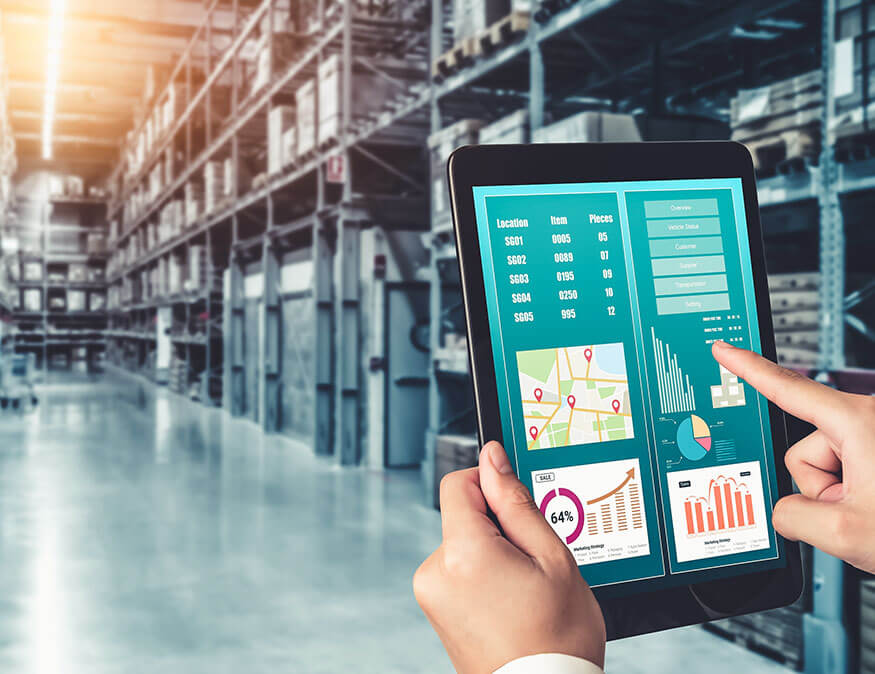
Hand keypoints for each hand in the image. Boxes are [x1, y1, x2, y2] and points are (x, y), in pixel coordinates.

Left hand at [413, 442, 604, 673]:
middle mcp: (435, 572)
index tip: (517, 506)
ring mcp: (432, 594)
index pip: (458, 483)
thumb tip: (492, 458)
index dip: (490, 484)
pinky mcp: (436, 610)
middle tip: (531, 564)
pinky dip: (482, 577)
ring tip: (522, 591)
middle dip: (498, 528)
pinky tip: (509, 603)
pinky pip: (459, 571)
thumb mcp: (552, 558)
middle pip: (462, 516)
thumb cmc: (556, 639)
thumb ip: (516, 502)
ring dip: (492, 554)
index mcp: (462, 553)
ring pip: (464, 544)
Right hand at [713, 340, 874, 572]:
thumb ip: (792, 517)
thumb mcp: (846, 533)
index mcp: (858, 423)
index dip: (747, 368)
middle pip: (807, 449)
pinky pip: (851, 466)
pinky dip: (860, 492)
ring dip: (844, 494)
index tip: (725, 349)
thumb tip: (782, 511)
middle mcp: (869, 418)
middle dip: (823, 487)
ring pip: (829, 463)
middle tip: (857, 514)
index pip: (786, 388)